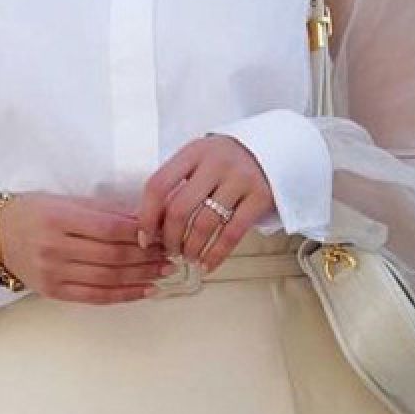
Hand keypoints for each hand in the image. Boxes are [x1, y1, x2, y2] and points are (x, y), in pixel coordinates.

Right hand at [0, 191, 176, 304]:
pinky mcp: (54, 292)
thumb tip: (143, 220)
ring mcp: (53, 272)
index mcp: (58, 218)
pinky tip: (145, 290)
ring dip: (141, 276)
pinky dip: (124, 295)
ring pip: (107, 278)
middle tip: (170, 253)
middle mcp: (54, 247)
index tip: (161, 232)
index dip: (140, 233)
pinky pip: (96, 297)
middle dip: (147, 256)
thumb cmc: (34, 213)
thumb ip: (103, 211)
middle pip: (112, 256)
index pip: (109, 228)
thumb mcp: (65, 200)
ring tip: (164, 271)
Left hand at [135, 134, 274, 274]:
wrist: (270, 150)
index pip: (159, 184)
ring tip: (188, 256)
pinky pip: (232, 234)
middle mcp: (216, 162)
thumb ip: (177, 184)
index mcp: (193, 151)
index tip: (144, 237)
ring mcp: (240, 179)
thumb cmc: (225, 160)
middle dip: (169, 238)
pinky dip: (216, 254)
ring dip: (191, 248)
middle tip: (169, 250)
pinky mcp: (260, 197)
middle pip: (180, 208)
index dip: (147, 216)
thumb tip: (151, 225)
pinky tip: (207, 263)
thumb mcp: (199, 160)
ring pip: (204, 224)